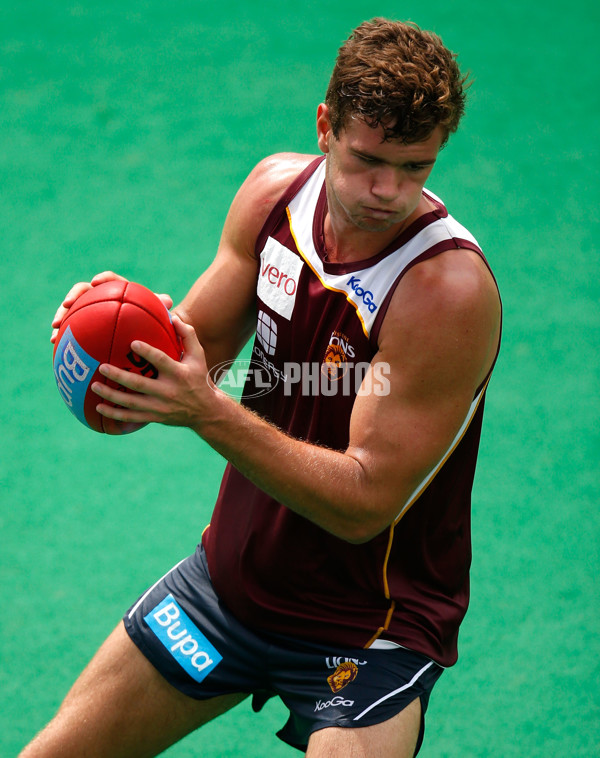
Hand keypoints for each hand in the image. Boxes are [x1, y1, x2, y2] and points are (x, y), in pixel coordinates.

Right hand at [50, 271, 173, 343]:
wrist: (149, 331)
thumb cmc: (155, 320)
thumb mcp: (159, 314)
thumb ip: (161, 305)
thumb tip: (167, 301)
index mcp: (120, 290)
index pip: (110, 280)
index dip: (102, 280)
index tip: (96, 283)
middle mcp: (103, 297)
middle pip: (83, 291)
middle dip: (72, 298)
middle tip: (65, 306)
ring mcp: (92, 311)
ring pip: (72, 310)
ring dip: (61, 318)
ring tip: (54, 331)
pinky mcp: (86, 324)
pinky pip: (73, 327)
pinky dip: (64, 334)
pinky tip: (55, 344)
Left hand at [90, 315, 217, 430]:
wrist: (206, 411)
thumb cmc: (199, 378)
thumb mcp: (198, 356)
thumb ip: (187, 335)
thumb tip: (173, 317)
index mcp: (178, 374)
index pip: (161, 361)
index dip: (147, 352)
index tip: (132, 343)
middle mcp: (168, 391)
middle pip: (139, 384)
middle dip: (119, 376)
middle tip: (101, 366)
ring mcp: (160, 407)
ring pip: (131, 403)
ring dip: (111, 395)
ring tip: (94, 386)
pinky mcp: (155, 417)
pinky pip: (131, 417)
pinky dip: (115, 414)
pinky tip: (99, 408)